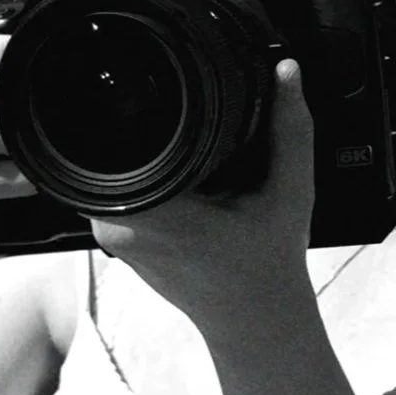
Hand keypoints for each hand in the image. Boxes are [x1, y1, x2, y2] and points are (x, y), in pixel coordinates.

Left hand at [89, 59, 316, 330]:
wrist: (257, 322)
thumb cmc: (270, 266)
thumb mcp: (290, 191)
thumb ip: (290, 128)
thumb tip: (286, 71)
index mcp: (155, 213)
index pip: (113, 140)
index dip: (129, 108)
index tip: (156, 92)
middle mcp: (120, 226)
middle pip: (106, 147)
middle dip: (138, 124)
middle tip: (180, 116)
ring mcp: (111, 236)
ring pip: (107, 168)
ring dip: (138, 151)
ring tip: (181, 147)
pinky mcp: (115, 239)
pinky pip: (114, 189)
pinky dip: (140, 174)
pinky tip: (175, 172)